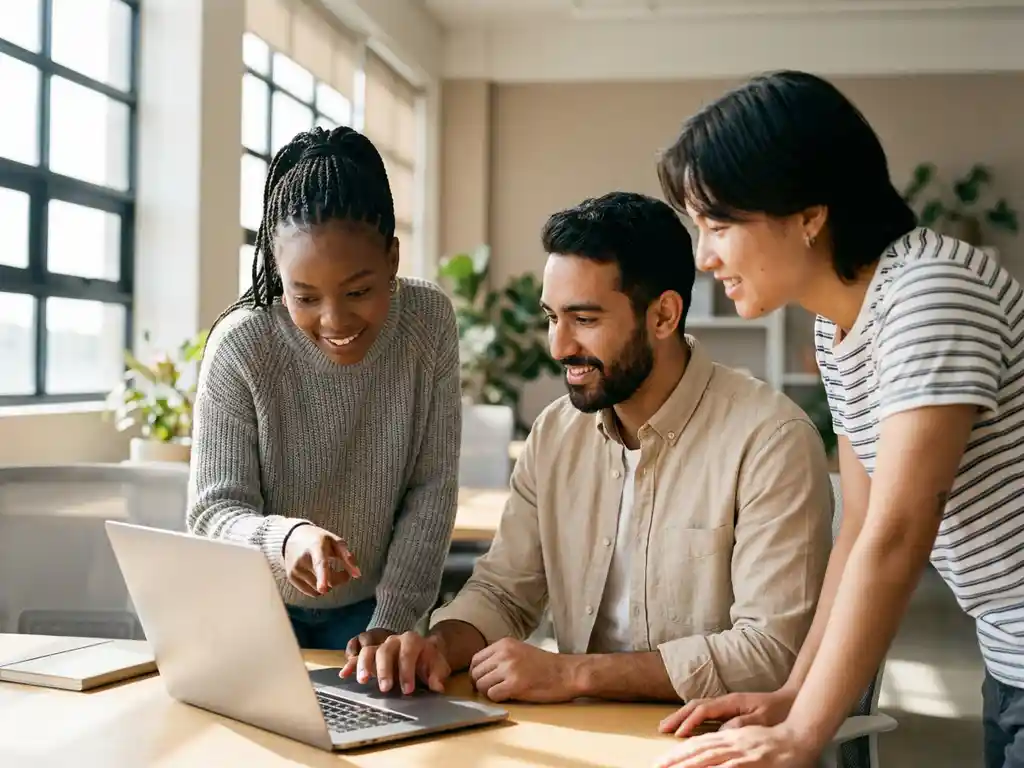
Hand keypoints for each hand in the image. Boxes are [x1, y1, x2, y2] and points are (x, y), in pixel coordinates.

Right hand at [283, 524, 360, 596]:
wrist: (292, 536)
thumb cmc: (318, 539)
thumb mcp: (335, 541)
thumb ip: (348, 557)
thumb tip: (357, 575)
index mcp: (316, 547)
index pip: (320, 564)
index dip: (323, 577)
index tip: (322, 589)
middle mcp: (303, 559)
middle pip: (325, 581)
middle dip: (339, 579)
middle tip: (344, 572)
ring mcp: (295, 569)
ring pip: (319, 589)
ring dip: (329, 584)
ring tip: (328, 571)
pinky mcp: (291, 578)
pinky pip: (311, 592)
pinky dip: (318, 588)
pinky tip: (318, 576)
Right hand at [339, 631, 450, 694]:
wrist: (424, 652)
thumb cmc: (430, 660)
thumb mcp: (439, 666)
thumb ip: (438, 674)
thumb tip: (437, 686)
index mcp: (412, 640)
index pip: (407, 653)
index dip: (407, 671)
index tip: (408, 690)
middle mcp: (394, 640)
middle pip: (384, 651)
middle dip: (384, 670)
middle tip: (385, 689)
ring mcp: (381, 646)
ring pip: (369, 651)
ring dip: (364, 665)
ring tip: (362, 681)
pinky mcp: (372, 655)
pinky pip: (358, 657)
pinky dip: (351, 665)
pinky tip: (344, 674)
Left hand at [469, 638, 579, 702]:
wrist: (566, 673)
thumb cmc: (545, 665)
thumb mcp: (519, 650)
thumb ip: (500, 656)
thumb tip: (480, 670)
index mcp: (503, 643)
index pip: (475, 659)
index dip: (477, 673)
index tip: (484, 681)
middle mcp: (503, 653)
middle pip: (475, 673)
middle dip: (480, 685)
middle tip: (493, 690)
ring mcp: (509, 668)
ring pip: (481, 685)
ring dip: (489, 693)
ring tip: (503, 693)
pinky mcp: (515, 684)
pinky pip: (492, 695)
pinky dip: (498, 699)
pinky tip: (509, 696)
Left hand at [651, 724, 817, 767]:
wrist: (801, 736)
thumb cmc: (776, 743)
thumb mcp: (749, 741)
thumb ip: (731, 747)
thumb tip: (712, 757)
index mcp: (730, 736)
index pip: (699, 743)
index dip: (679, 751)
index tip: (663, 760)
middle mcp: (732, 740)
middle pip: (698, 748)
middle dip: (676, 758)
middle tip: (657, 766)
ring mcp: (742, 750)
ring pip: (709, 756)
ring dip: (688, 764)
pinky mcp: (753, 760)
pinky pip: (730, 766)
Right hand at [658, 688, 796, 736]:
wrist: (789, 700)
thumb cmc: (778, 711)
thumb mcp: (762, 719)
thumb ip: (741, 724)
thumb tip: (720, 732)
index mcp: (731, 701)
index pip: (703, 710)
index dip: (689, 722)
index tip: (678, 735)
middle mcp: (725, 700)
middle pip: (694, 705)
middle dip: (677, 716)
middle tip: (661, 729)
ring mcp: (725, 704)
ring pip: (697, 707)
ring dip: (681, 716)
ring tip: (667, 727)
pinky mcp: (728, 709)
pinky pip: (704, 712)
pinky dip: (691, 718)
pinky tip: (686, 726)